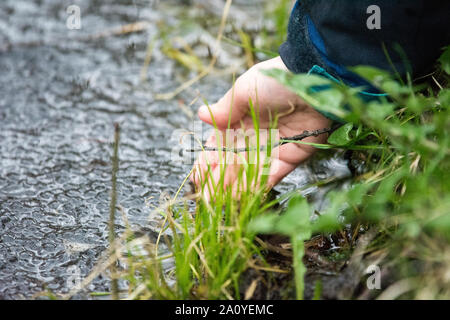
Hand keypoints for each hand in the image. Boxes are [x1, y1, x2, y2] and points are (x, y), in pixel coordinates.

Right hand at [191, 56, 330, 195]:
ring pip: (250, 173)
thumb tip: (200, 115)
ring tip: (224, 204)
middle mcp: (253, 138)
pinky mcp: (291, 157)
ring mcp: (272, 149)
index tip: (198, 178)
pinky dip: (260, 187)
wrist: (312, 81)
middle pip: (232, 165)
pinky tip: (246, 198)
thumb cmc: (274, 81)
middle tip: (207, 200)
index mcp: (238, 122)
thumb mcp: (243, 91)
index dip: (207, 163)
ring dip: (236, 188)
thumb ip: (224, 109)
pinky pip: (273, 175)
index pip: (219, 147)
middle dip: (219, 182)